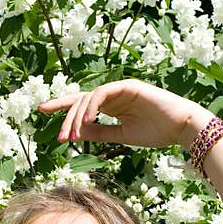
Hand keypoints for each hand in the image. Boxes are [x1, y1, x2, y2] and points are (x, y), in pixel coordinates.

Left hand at [37, 78, 213, 149]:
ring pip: (89, 97)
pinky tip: (86, 121)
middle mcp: (113, 95)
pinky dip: (92, 106)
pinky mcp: (128, 86)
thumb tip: (76, 133)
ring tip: (72, 135)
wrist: (181, 128)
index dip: (61, 106)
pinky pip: (103, 93)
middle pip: (80, 101)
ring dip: (77, 116)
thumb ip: (100, 132)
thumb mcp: (121, 136)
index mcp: (111, 106)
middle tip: (59, 137)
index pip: (81, 103)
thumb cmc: (156, 133)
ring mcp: (120, 89)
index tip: (41, 111)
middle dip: (66, 118)